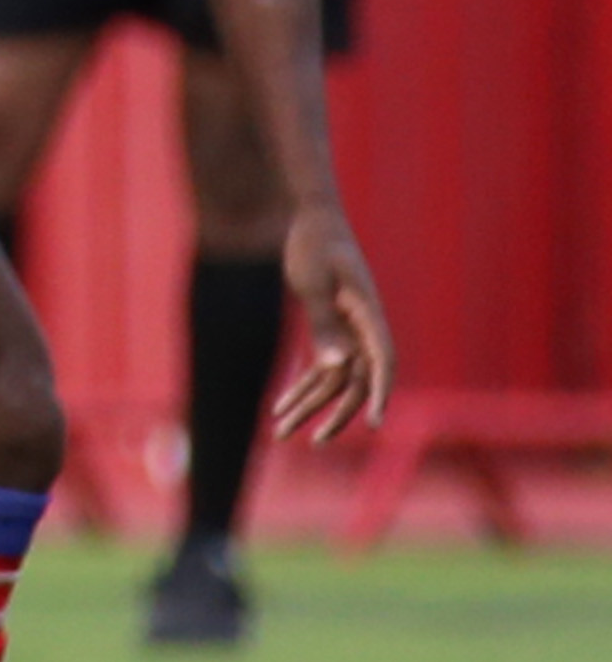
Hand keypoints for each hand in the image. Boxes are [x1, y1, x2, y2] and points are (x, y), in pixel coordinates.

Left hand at [269, 201, 394, 441]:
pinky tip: (280, 407)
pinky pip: (322, 366)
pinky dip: (302, 386)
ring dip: (309, 405)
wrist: (313, 219)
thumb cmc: (314, 245)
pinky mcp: (332, 328)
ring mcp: (350, 330)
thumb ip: (325, 324)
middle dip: (335, 413)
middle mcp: (363, 327)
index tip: (372, 422)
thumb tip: (337, 368)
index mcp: (367, 313)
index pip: (381, 360)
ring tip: (280, 433)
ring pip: (334, 378)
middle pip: (356, 379)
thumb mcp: (313, 283)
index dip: (378, 392)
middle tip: (312, 442)